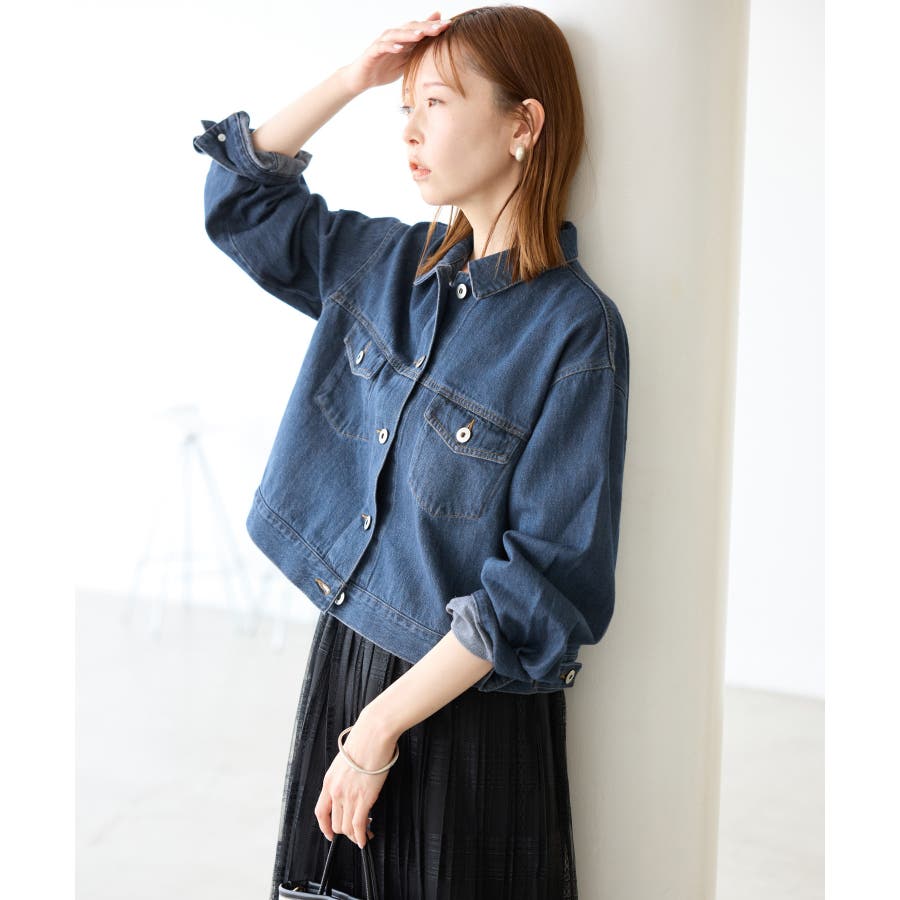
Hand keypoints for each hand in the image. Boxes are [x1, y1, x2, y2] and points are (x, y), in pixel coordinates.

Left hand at [315, 714, 398, 847]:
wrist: (373, 734)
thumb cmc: (363, 742)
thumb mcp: (344, 762)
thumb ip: (343, 778)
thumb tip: (350, 789)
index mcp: (329, 781)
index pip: (321, 812)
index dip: (325, 827)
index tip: (330, 834)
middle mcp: (335, 791)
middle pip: (335, 823)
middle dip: (345, 832)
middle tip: (356, 831)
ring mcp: (349, 795)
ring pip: (347, 827)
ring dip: (355, 835)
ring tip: (365, 833)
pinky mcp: (364, 798)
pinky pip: (359, 825)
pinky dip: (362, 836)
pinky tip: (366, 838)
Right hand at [343, 11, 452, 93]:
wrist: (362, 78)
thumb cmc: (385, 69)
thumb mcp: (406, 60)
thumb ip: (418, 50)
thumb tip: (435, 45)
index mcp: (403, 38)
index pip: (421, 29)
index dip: (434, 26)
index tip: (450, 25)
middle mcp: (394, 36)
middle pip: (411, 28)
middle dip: (427, 27)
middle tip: (441, 26)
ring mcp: (383, 42)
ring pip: (398, 34)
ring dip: (410, 34)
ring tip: (422, 34)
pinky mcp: (373, 51)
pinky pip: (383, 47)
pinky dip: (391, 46)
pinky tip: (400, 47)